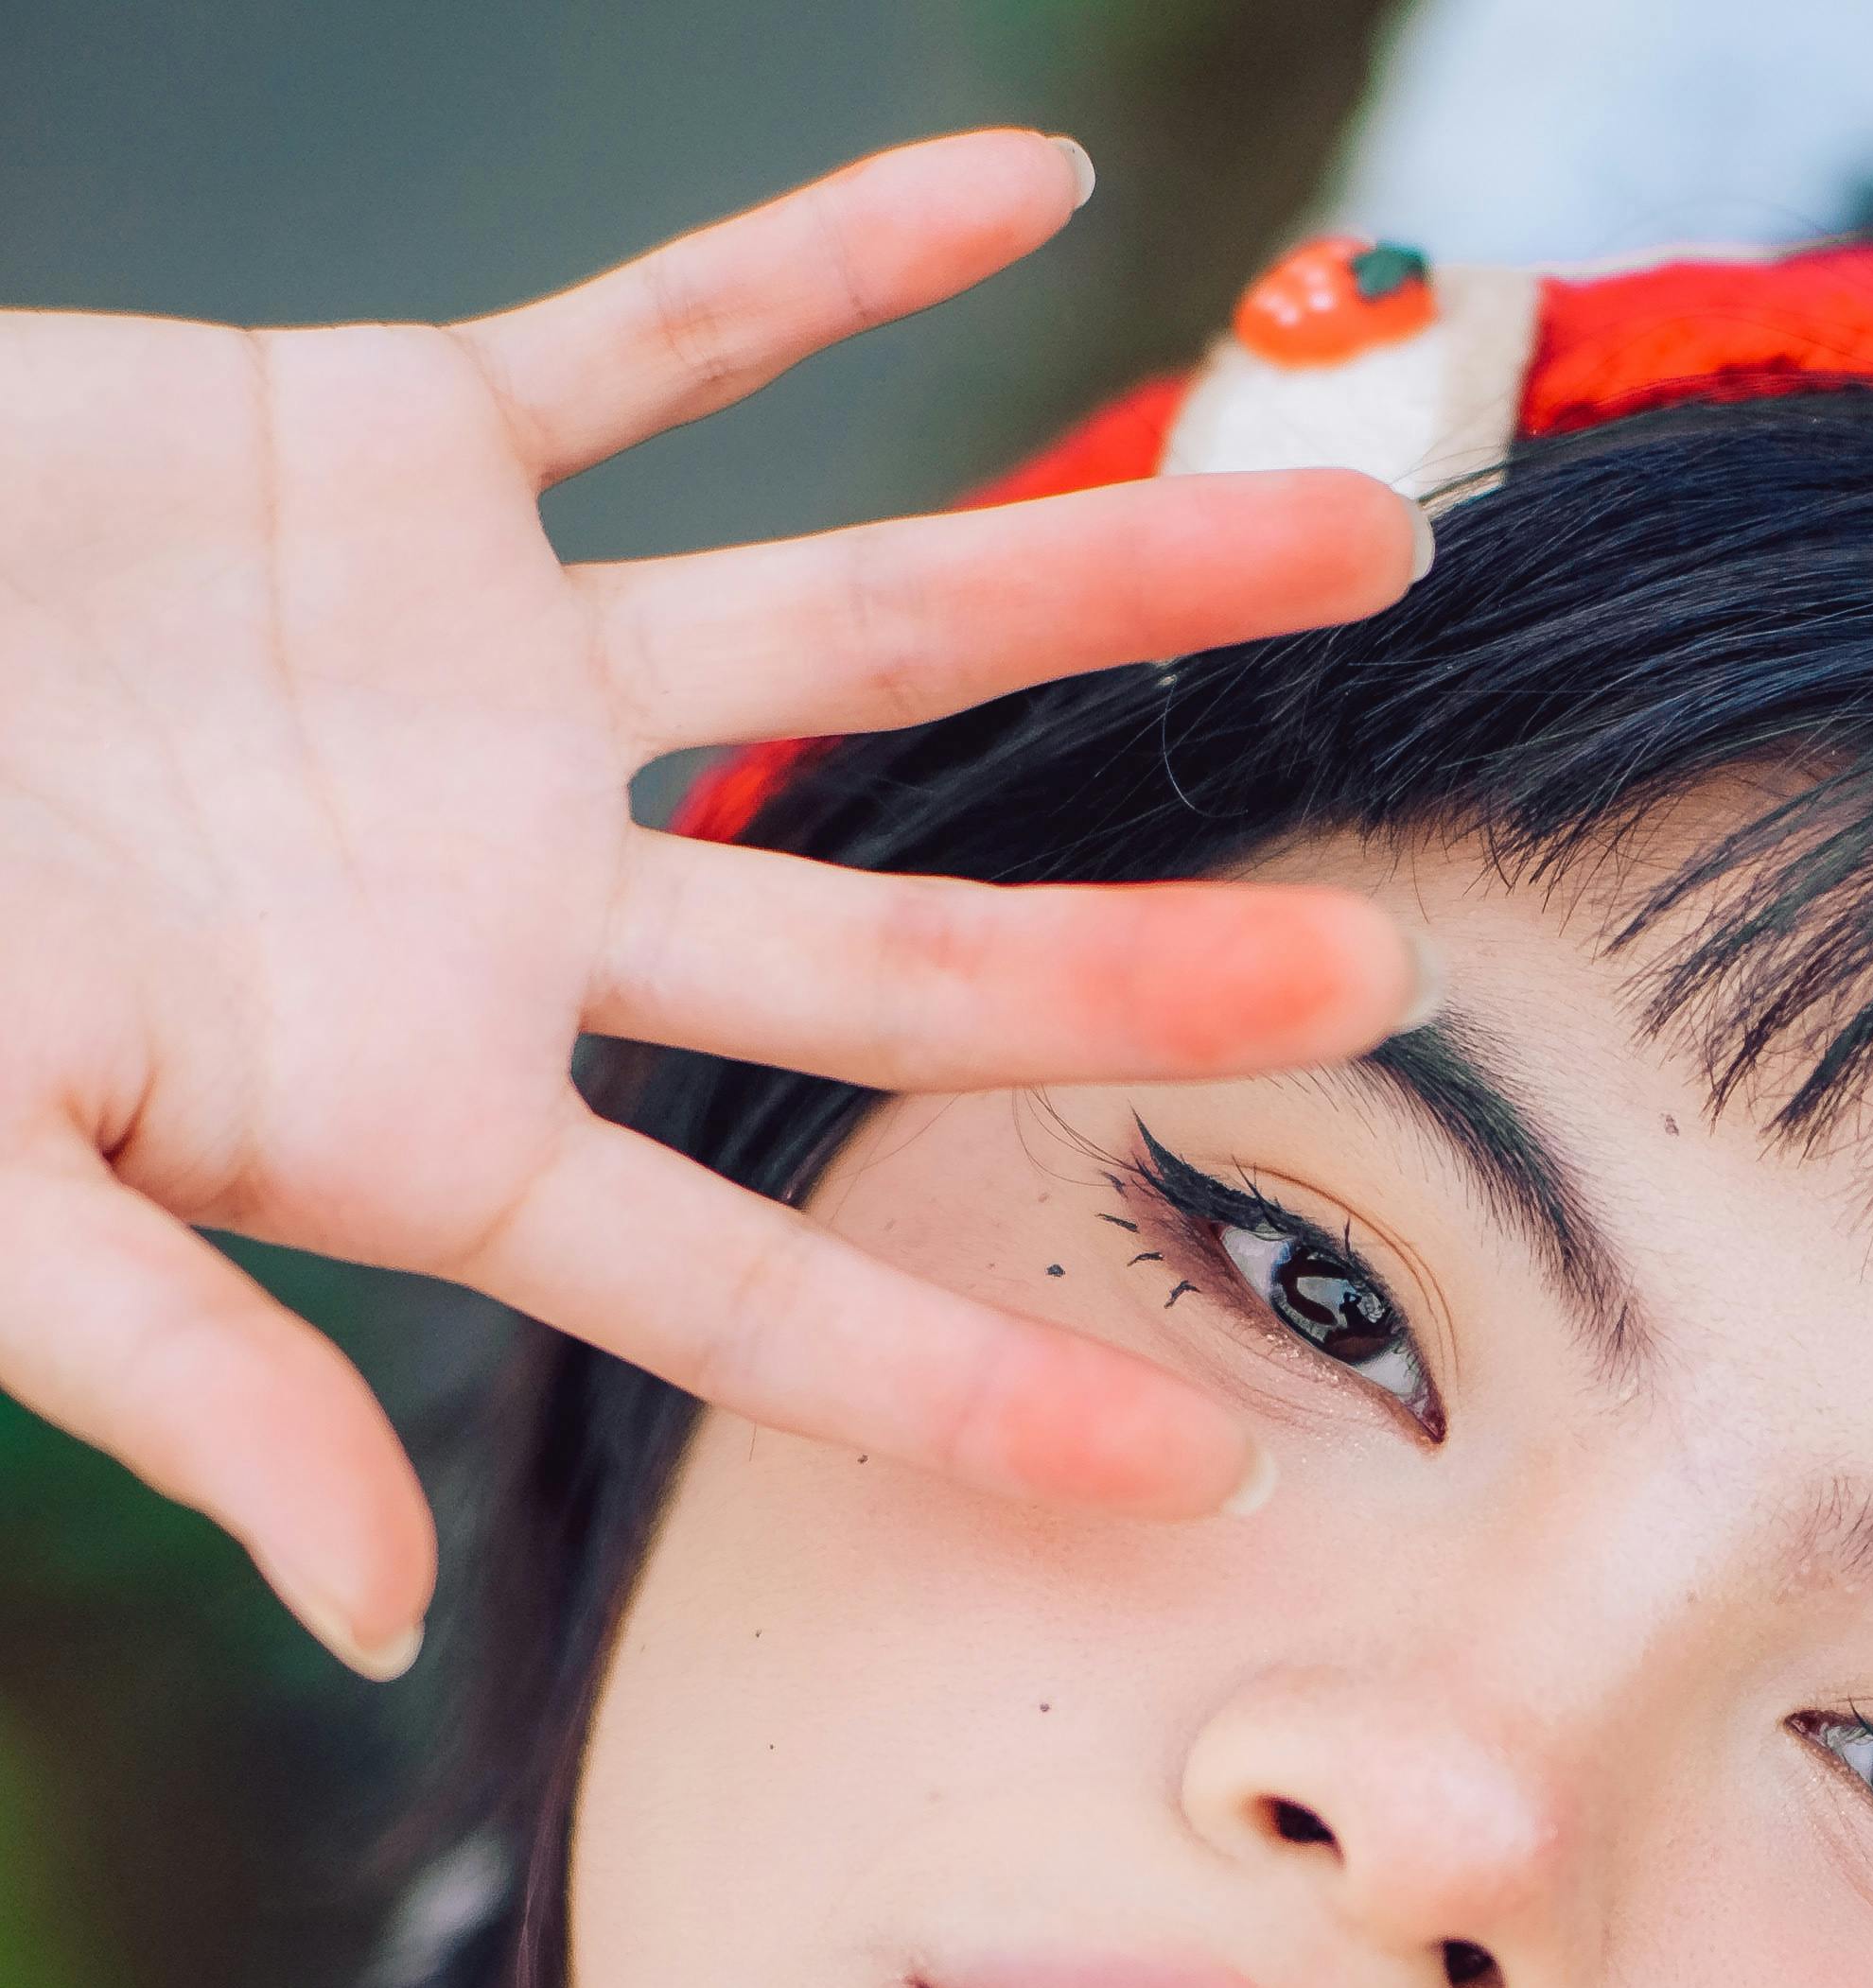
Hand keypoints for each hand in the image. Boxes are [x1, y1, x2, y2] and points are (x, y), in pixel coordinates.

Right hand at [0, 135, 1428, 1669]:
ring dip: (1102, 584)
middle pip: (897, 964)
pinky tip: (1020, 198)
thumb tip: (369, 1604)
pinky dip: (821, 264)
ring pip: (861, 634)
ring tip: (1364, 535)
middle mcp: (509, 916)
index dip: (977, 1385)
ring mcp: (479, 683)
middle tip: (1391, 971)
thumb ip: (180, 1376)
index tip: (1220, 1462)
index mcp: (422, 1122)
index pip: (754, 1294)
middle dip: (1140, 973)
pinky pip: (656, 340)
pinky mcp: (397, 456)